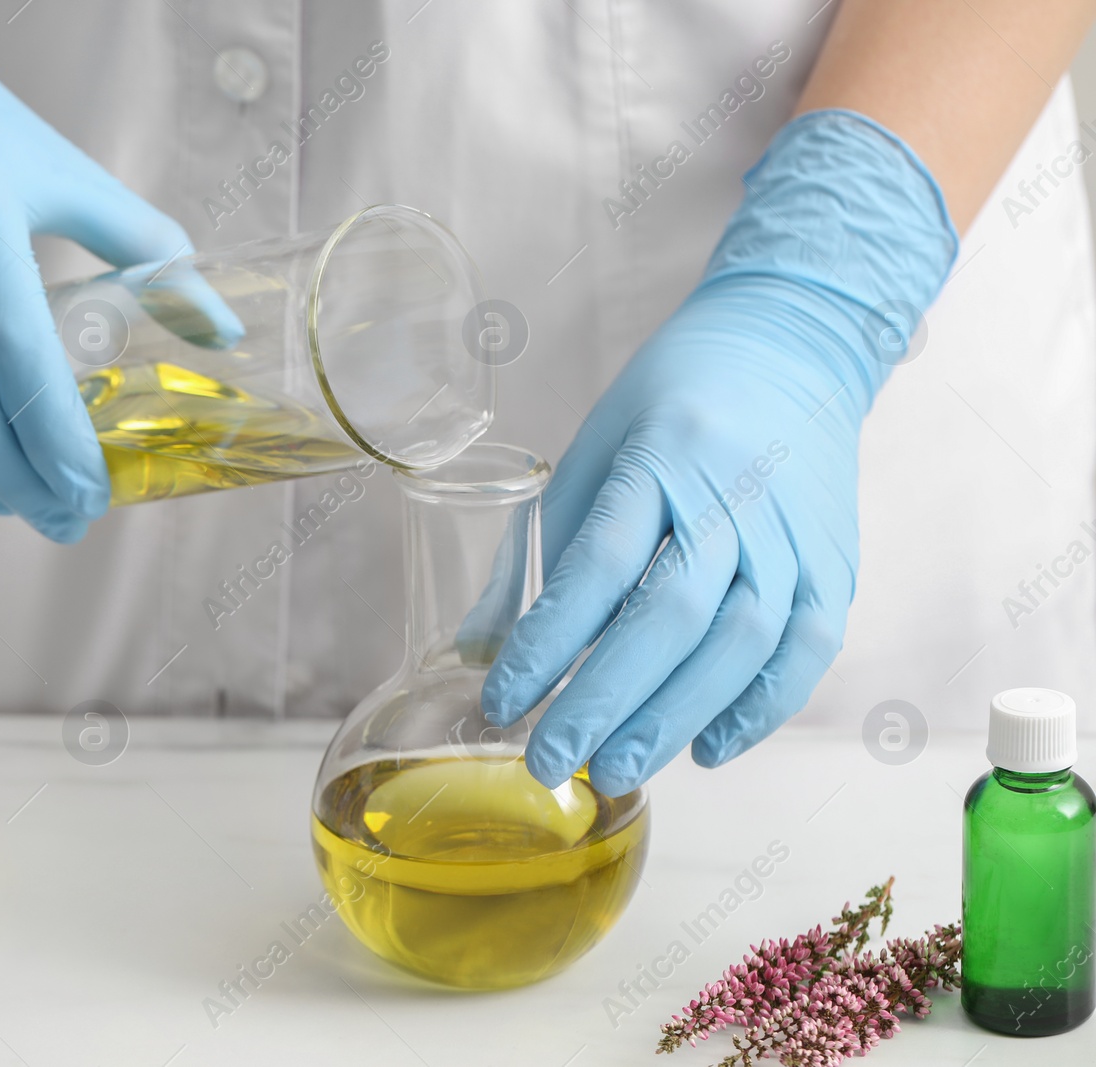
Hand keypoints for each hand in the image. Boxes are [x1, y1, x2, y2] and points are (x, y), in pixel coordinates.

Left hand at [481, 111, 956, 795]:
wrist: (794, 347)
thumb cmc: (671, 406)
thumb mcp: (590, 453)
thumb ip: (541, 551)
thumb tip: (479, 651)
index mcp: (662, 454)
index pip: (600, 564)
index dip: (549, 641)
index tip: (501, 699)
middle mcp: (735, 493)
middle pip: (672, 614)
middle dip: (606, 701)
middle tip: (551, 762)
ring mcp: (795, 532)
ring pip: (743, 643)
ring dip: (676, 718)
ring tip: (616, 772)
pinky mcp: (837, 562)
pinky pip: (808, 649)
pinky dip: (760, 708)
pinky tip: (706, 748)